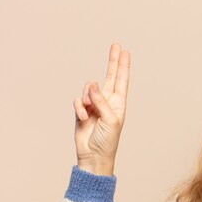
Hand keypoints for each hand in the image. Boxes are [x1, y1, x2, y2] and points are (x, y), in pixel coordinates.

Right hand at [73, 43, 130, 174]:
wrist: (93, 155)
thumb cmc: (107, 140)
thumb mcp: (110, 120)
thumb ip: (102, 100)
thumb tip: (93, 84)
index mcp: (118, 103)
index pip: (121, 80)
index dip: (122, 66)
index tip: (124, 51)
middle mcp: (107, 102)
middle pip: (109, 77)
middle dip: (112, 61)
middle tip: (115, 46)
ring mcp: (94, 105)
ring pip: (88, 88)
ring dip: (87, 97)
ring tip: (89, 110)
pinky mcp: (81, 111)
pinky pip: (78, 101)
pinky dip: (79, 108)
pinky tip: (83, 117)